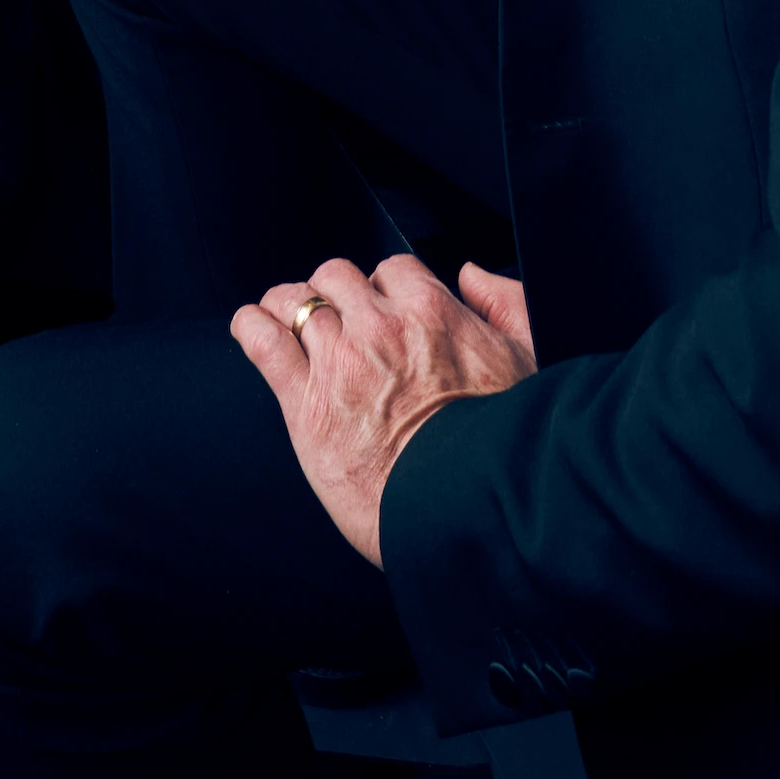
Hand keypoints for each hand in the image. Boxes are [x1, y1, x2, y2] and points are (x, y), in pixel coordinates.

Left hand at [233, 257, 533, 566]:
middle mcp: (380, 327)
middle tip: (331, 318)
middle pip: (336, 276)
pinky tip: (251, 327)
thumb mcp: (528, 358)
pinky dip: (251, 326)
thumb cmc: (499, 444)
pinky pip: (263, 342)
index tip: (377, 310)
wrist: (462, 509)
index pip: (389, 269)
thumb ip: (504, 303)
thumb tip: (473, 275)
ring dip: (287, 306)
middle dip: (332, 293)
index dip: (379, 288)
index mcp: (432, 311)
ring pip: (294, 301)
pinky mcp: (305, 406)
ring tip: (284, 318)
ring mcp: (338, 363)